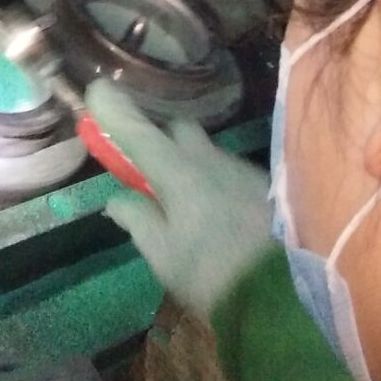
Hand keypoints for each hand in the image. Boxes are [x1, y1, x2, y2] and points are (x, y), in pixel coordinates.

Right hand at [86, 80, 271, 320]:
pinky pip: (229, 171)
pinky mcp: (264, 183)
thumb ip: (138, 219)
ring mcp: (240, 167)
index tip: (98, 88)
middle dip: (160, 139)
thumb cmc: (210, 274)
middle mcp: (208, 158)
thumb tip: (116, 199)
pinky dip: (216, 182)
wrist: (282, 291)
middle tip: (150, 171)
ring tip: (190, 205)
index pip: (138, 131)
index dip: (115, 110)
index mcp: (177, 172)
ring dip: (191, 165)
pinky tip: (220, 213)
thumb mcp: (163, 255)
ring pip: (206, 152)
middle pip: (178, 130)